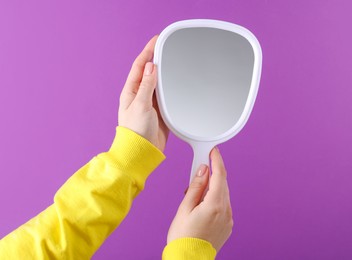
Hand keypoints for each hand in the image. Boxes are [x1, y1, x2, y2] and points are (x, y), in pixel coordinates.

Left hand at [118, 35, 168, 151]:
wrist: (142, 152)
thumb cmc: (135, 132)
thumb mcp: (140, 105)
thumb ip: (146, 86)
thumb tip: (150, 66)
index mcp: (131, 91)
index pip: (140, 66)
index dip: (147, 51)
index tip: (157, 39)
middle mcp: (140, 95)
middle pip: (150, 72)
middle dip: (157, 58)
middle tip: (167, 46)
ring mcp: (150, 104)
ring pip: (159, 83)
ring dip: (165, 72)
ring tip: (173, 59)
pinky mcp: (160, 113)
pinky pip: (167, 96)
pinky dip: (172, 88)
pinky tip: (178, 83)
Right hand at [167, 148, 232, 252]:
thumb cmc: (183, 237)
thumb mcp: (185, 208)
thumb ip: (196, 187)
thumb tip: (204, 170)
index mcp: (215, 205)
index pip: (220, 175)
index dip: (217, 161)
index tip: (213, 151)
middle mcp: (226, 211)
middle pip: (222, 184)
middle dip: (212, 175)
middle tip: (198, 172)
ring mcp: (228, 220)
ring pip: (223, 195)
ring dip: (212, 189)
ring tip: (194, 195)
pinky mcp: (227, 226)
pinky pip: (223, 206)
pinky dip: (215, 200)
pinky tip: (202, 205)